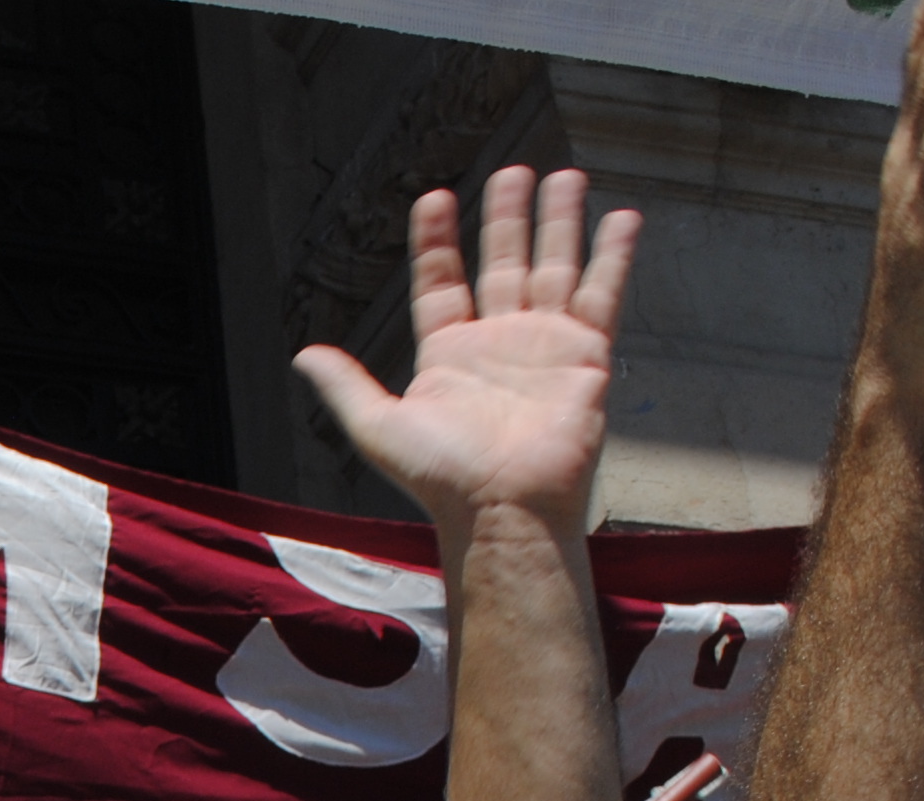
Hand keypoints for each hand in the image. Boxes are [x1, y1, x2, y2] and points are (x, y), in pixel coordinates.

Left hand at [292, 167, 635, 532]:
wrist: (503, 506)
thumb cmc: (440, 476)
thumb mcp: (377, 427)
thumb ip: (345, 387)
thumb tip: (302, 355)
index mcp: (448, 354)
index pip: (442, 283)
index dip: (437, 242)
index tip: (434, 198)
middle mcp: (497, 343)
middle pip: (503, 263)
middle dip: (508, 218)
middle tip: (513, 172)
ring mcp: (544, 345)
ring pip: (553, 267)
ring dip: (559, 221)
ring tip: (564, 175)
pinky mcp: (585, 354)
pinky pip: (601, 293)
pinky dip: (612, 255)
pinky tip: (621, 217)